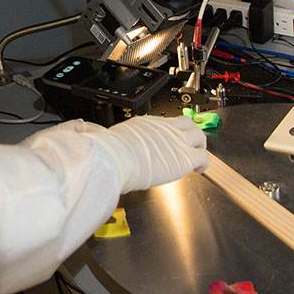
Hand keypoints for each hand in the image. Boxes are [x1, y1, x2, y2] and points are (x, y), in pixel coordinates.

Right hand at [85, 114, 208, 192]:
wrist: (114, 159)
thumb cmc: (109, 152)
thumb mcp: (109, 138)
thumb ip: (109, 137)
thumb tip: (89, 134)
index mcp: (146, 123)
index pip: (164, 123)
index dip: (169, 132)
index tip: (168, 140)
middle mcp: (164, 128)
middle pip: (186, 123)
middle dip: (189, 133)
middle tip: (188, 144)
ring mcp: (177, 141)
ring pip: (199, 136)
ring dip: (199, 146)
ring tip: (197, 156)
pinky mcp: (185, 157)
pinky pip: (203, 158)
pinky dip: (204, 164)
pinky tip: (199, 170)